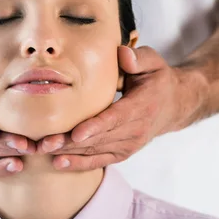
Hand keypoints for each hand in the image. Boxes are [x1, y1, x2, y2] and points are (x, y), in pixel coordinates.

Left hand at [38, 46, 205, 170]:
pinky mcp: (123, 152)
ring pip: (97, 151)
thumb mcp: (153, 62)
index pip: (117, 118)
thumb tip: (123, 55)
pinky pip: (100, 160)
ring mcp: (130, 144)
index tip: (76, 133)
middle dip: (72, 142)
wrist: (173, 105)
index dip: (96, 127)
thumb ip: (138, 58)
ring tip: (45, 151)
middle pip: (101, 138)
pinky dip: (80, 163)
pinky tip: (59, 163)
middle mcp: (137, 129)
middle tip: (46, 142)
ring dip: (70, 153)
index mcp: (142, 105)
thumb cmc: (157, 79)